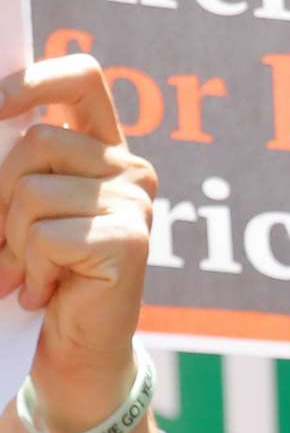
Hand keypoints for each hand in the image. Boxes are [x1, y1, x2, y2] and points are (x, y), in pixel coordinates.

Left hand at [0, 56, 157, 431]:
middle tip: (3, 244)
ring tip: (27, 274)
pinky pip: (47, 234)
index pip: (81, 78)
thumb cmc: (37, 278)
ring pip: (32, 190)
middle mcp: (128, 170)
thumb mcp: (16, 209)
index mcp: (102, 150)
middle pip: (36, 139)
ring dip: (12, 241)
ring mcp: (135, 204)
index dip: (33, 79)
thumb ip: (12, 167)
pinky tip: (47, 293)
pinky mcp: (130, 241)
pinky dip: (33, 269)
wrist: (72, 354)